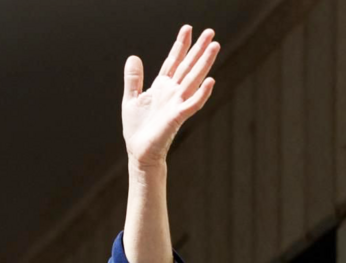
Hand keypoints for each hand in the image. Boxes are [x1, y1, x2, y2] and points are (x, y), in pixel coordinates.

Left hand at [121, 25, 218, 168]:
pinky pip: (192, 104)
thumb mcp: (131, 98)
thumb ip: (133, 78)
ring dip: (204, 64)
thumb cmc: (137, 128)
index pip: (173, 61)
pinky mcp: (177, 118)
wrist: (140, 152)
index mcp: (161, 87)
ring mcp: (177, 104)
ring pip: (193, 80)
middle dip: (198, 49)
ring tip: (214, 46)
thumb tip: (134, 56)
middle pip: (188, 66)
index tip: (188, 28)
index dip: (180, 45)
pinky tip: (210, 81)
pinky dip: (201, 94)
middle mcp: (172, 92)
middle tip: (210, 32)